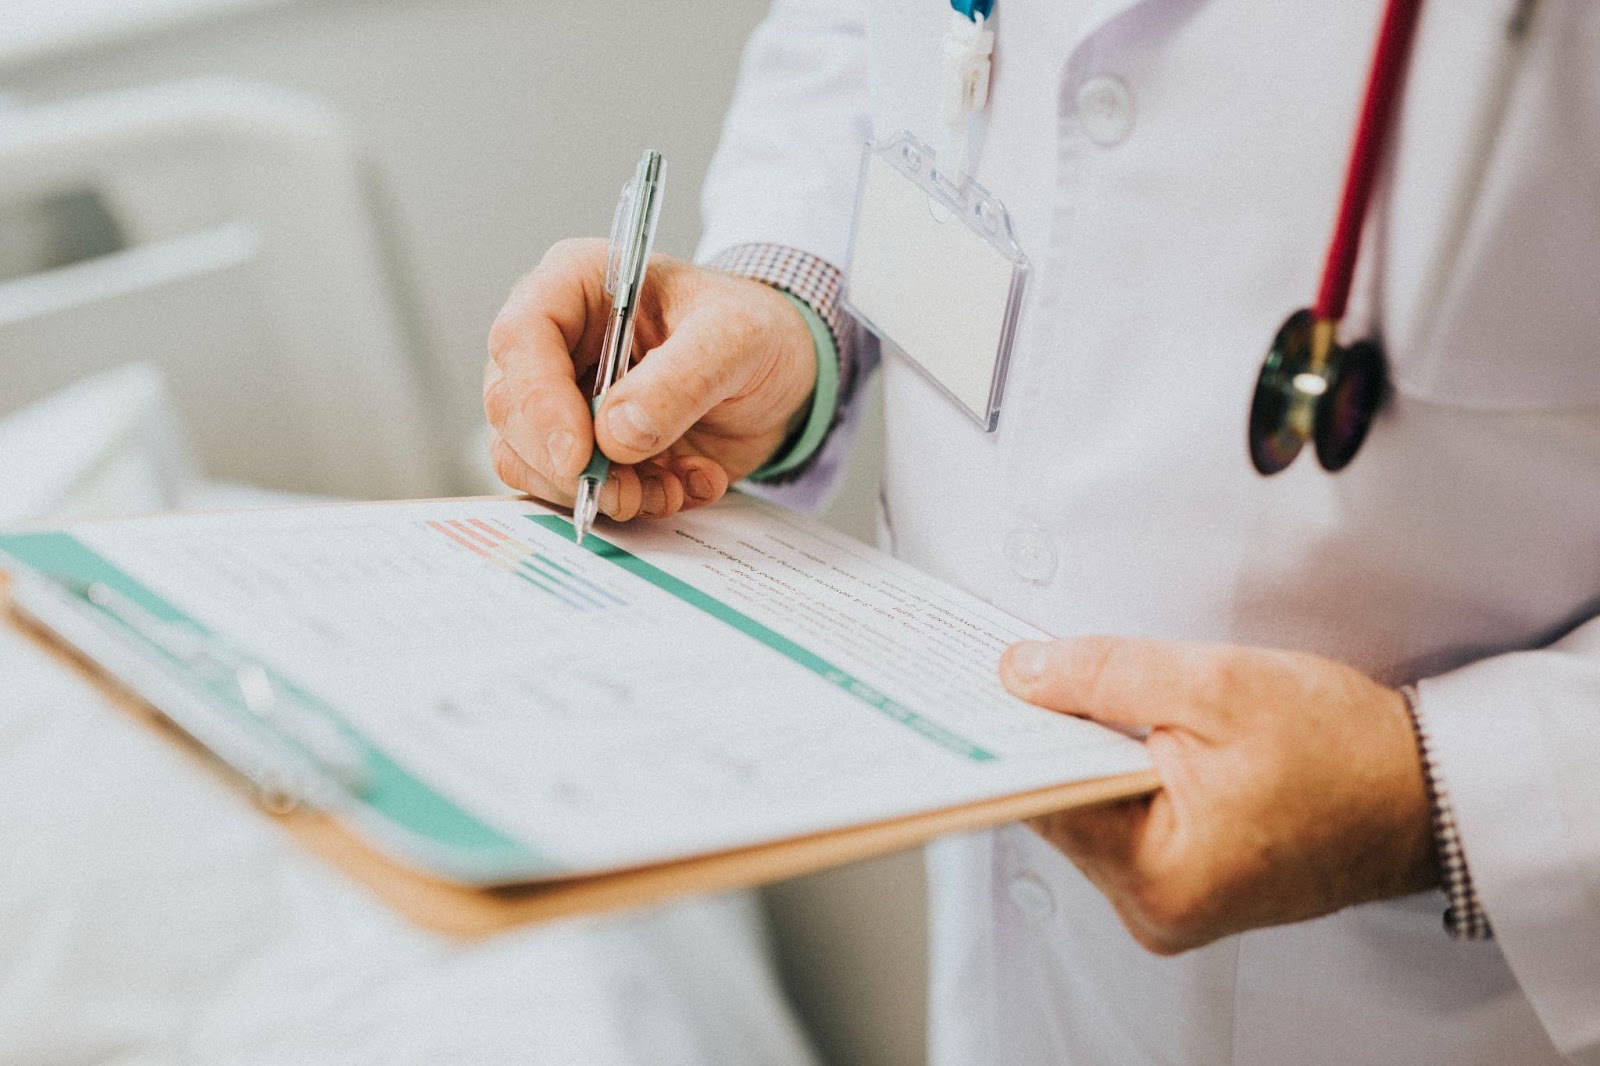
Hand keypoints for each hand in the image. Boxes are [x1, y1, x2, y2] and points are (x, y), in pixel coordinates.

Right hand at [484, 239, 817, 519]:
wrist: (782, 374)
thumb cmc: (755, 330)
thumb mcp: (736, 339)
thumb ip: (679, 380)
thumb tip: (614, 435)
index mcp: (576, 285)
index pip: (520, 338)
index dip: (538, 402)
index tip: (579, 456)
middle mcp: (556, 343)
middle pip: (511, 410)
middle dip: (567, 465)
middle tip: (627, 492)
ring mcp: (563, 400)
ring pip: (531, 462)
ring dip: (601, 492)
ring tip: (670, 486)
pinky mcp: (586, 450)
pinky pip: (574, 492)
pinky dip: (630, 504)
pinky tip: (682, 485)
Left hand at [999, 636, 1438, 954]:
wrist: (1428, 792)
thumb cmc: (1347, 751)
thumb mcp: (1218, 686)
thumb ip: (1106, 676)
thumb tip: (1021, 673)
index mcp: (1158, 879)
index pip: (1042, 799)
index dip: (1012, 735)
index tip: (981, 686)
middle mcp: (1156, 909)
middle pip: (1060, 806)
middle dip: (1049, 736)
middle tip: (1022, 670)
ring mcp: (1169, 902)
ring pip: (1089, 809)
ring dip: (1085, 750)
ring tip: (1077, 691)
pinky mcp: (1184, 881)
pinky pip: (1122, 818)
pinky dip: (1116, 770)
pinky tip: (1120, 728)